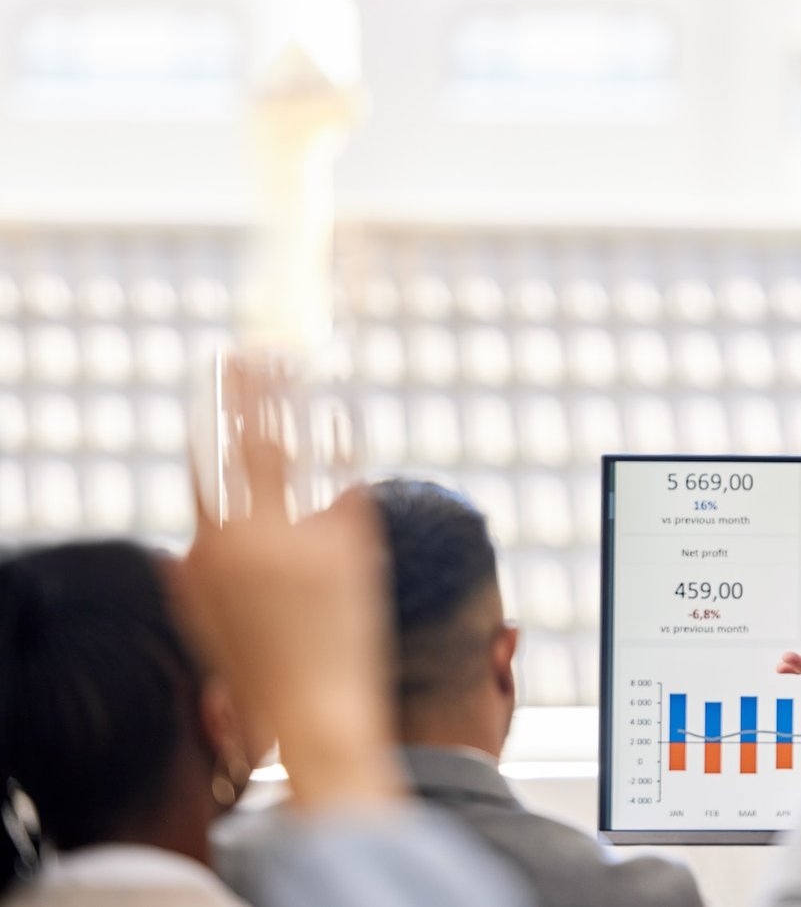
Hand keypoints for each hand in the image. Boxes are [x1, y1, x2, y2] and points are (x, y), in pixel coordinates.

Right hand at [174, 360, 399, 810]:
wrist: (316, 710)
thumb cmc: (258, 668)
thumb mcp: (205, 618)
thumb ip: (195, 565)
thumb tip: (193, 529)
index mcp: (207, 550)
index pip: (203, 460)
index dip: (209, 411)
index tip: (215, 374)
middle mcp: (252, 537)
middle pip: (245, 442)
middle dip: (246, 388)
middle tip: (251, 345)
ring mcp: (305, 538)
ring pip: (294, 448)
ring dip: (292, 395)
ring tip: (295, 356)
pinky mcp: (351, 545)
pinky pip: (343, 475)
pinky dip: (340, 433)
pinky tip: (344, 402)